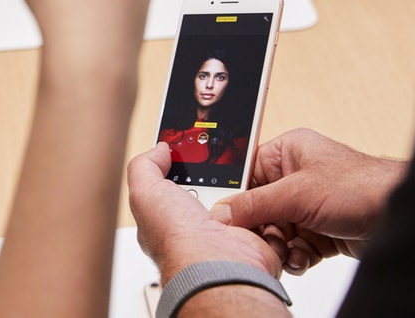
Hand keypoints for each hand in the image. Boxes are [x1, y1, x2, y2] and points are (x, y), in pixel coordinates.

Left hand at [128, 143, 282, 284]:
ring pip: (244, 200)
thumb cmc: (177, 238)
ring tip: (245, 182)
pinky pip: (268, 217)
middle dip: (222, 175)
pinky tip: (261, 202)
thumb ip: (144, 166)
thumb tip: (159, 149)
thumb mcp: (145, 192)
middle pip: (215, 189)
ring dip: (248, 190)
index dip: (185, 168)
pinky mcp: (255, 242)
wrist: (216, 265)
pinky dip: (269, 209)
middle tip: (225, 164)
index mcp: (171, 220)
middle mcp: (200, 230)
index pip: (177, 186)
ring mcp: (229, 237)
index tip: (195, 150)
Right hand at [211, 128, 407, 274]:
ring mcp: (306, 205)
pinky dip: (295, 256)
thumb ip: (254, 204)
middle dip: (261, 229)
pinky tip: (302, 257)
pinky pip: (292, 246)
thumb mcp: (297, 193)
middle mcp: (294, 177)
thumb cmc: (361, 186)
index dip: (236, 198)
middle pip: (258, 208)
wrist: (397, 215)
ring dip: (278, 246)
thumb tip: (221, 212)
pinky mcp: (318, 230)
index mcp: (286, 153)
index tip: (228, 219)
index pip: (246, 175)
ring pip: (274, 231)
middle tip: (265, 240)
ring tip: (287, 251)